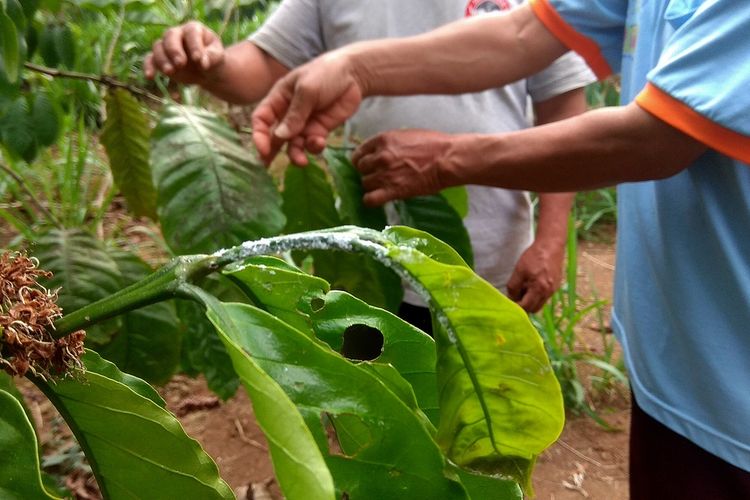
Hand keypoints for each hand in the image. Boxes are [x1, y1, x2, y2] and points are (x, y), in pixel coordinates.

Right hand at [144, 21, 224, 84]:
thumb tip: (202, 62)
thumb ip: (212, 57)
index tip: (198, 60)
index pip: (191, 33)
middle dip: (174, 50)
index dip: (194, 45)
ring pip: (158, 47)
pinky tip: (150, 77)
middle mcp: (177, 33)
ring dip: (162, 59)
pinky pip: (150, 59)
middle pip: (170, 36)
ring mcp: (166, 45)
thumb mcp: (218, 57)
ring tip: (170, 72)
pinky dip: (148, 67)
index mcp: (193, 29)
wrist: (206, 70)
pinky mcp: (160, 59)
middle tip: (180, 64)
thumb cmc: (212, 59)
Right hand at [251, 51, 363, 165]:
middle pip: (274, 136)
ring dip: (295, 154)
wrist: (354, 75)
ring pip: (293, 145)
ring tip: (302, 161)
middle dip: (271, 152)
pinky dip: (313, 147)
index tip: (263, 150)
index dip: (259, 135)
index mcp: (279, 99)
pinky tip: (319, 142)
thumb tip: (280, 136)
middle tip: (267, 167)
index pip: (262, 119)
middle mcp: (288, 114)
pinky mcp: (319, 131)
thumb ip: (295, 114)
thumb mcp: (307, 90)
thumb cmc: (325, 73)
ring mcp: (304, 124)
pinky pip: (311, 145)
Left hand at [352, 129, 455, 205]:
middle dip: (368, 172)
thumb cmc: (433, 144)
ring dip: (372, 186)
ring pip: (365, 183)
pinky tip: (378, 199)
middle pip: (361, 168)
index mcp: (383, 140)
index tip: (367, 164)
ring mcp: (385, 174)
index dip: (362, 159)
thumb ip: (389, 143)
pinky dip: (371, 200)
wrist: (447, 159)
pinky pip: (370, 200)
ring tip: (383, 187)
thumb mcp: (406, 135)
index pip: (360, 152)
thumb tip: (380, 151)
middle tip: (379, 175)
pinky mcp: (393, 191)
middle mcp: (380, 156)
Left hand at [506, 239, 564, 312]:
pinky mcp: (557, 284)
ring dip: (531, 300)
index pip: (526, 307)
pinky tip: (532, 283)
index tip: (510, 302)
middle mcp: (549, 292)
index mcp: (539, 289)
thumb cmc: (534, 256)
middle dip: (524, 306)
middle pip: (534, 308)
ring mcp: (554, 289)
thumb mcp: (519, 270)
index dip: (517, 307)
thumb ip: (514, 286)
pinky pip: (545, 295)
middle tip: (516, 296)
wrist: (551, 245)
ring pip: (540, 303)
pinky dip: (537, 294)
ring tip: (524, 288)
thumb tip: (511, 298)